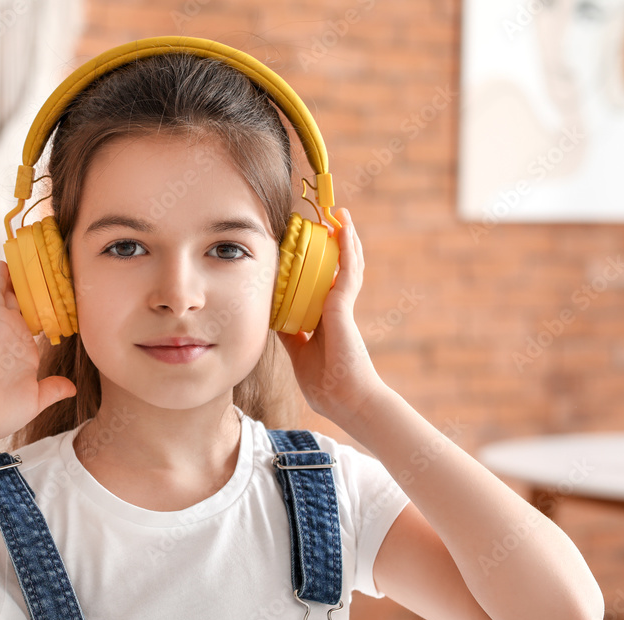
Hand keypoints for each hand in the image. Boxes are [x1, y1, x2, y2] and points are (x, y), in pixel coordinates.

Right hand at [0, 260, 76, 442]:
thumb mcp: (34, 401)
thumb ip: (52, 389)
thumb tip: (71, 387)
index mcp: (25, 354)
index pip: (39, 325)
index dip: (49, 311)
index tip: (63, 298)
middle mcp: (15, 337)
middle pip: (26, 305)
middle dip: (35, 288)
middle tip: (47, 267)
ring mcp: (4, 328)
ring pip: (12, 295)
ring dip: (19, 278)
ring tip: (28, 256)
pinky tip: (3, 263)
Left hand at [277, 208, 383, 423]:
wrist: (343, 399)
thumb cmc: (324, 384)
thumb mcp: (300, 354)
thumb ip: (292, 335)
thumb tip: (275, 320)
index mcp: (326, 320)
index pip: (324, 285)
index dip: (320, 266)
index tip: (311, 249)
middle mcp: (336, 309)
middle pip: (337, 270)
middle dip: (334, 247)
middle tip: (329, 223)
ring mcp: (341, 306)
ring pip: (347, 265)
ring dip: (344, 239)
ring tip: (340, 217)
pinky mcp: (342, 306)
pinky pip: (347, 271)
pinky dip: (346, 249)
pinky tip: (344, 230)